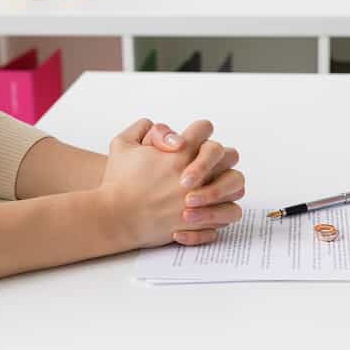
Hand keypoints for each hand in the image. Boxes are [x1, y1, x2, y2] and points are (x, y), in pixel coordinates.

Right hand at [100, 119, 243, 249]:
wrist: (113, 216)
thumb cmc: (117, 181)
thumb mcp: (122, 144)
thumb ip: (144, 128)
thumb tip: (166, 131)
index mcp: (179, 151)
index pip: (204, 129)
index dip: (199, 131)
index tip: (194, 138)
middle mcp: (195, 173)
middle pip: (229, 154)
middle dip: (220, 156)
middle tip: (210, 162)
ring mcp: (201, 198)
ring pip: (236, 185)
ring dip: (227, 183)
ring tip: (213, 186)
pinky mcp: (200, 221)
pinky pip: (227, 213)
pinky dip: (222, 212)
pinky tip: (207, 210)